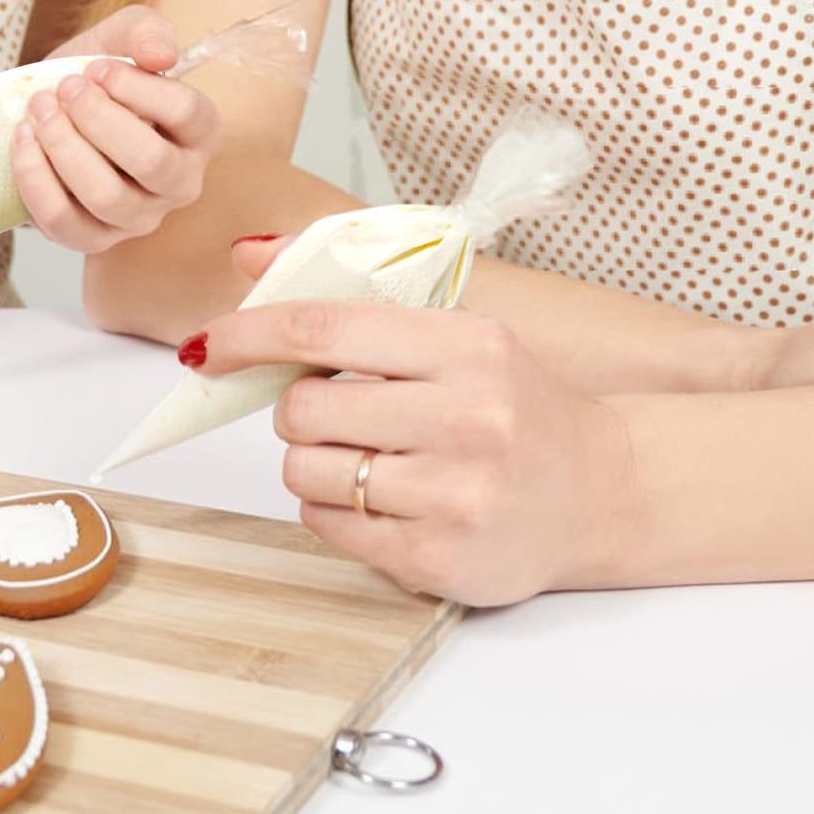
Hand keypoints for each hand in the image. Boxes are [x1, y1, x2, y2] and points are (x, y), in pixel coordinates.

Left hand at [10, 6, 222, 253]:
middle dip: (97, 118)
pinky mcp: (93, 239)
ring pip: (105, 196)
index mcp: (199, 132)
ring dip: (63, 145)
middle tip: (65, 88)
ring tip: (39, 109)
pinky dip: (35, 176)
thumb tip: (161, 54)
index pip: (187, 113)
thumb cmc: (95, 78)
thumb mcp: (119, 38)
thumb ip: (144, 31)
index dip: (137, 87)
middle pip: (150, 162)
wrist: (54, 109)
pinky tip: (23, 139)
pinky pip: (63, 220)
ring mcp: (138, 218)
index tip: (98, 68)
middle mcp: (179, 182)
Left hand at [188, 292, 635, 606]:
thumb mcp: (451, 329)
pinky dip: (333, 510)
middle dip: (297, 409)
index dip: (250, 334)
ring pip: (307, 472)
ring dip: (312, 463)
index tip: (211, 345)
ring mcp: (454, 494)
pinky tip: (381, 498)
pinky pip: (328, 528)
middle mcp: (465, 417)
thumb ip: (347, 296)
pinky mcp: (440, 559)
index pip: (323, 329)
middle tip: (335, 412)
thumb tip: (246, 254)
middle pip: (303, 409)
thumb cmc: (512, 400)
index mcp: (463, 345)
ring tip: (365, 457)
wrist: (602, 490)